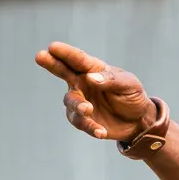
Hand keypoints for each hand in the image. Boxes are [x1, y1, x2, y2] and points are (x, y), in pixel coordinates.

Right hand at [35, 42, 156, 141]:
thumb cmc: (132, 95)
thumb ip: (111, 80)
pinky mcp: (84, 119)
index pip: (78, 59)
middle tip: (40, 56)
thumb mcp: (128, 84)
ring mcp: (81, 101)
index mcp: (93, 69)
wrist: (138, 120)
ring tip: (88, 110)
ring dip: (78, 105)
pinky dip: (90, 127)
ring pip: (71, 101)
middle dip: (52, 64)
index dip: (65, 53)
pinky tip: (100, 132)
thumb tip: (91, 78)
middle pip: (63, 72)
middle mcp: (82, 82)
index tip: (52, 47)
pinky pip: (81, 122)